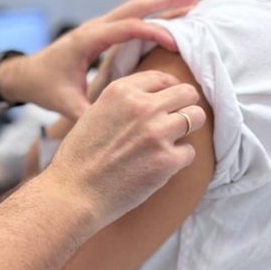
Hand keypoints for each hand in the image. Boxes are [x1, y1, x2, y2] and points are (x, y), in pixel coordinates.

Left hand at [0, 0, 198, 117]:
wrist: (25, 74)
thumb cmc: (43, 86)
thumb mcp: (62, 102)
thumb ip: (85, 113)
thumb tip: (109, 127)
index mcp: (87, 40)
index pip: (126, 29)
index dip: (152, 32)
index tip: (176, 42)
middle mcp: (94, 27)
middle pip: (134, 8)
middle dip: (165, 1)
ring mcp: (97, 27)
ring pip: (133, 7)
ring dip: (161, 0)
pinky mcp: (100, 32)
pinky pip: (130, 17)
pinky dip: (151, 10)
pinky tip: (168, 8)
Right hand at [43, 71, 205, 228]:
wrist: (74, 192)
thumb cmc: (80, 156)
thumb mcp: (95, 112)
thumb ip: (124, 101)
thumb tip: (152, 97)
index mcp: (122, 91)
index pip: (162, 78)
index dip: (169, 90)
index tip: (169, 101)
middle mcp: (143, 107)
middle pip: (187, 92)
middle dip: (185, 105)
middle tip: (178, 119)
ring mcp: (158, 133)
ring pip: (196, 117)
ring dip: (188, 129)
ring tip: (173, 141)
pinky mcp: (167, 160)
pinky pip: (190, 152)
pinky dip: (179, 159)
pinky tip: (162, 165)